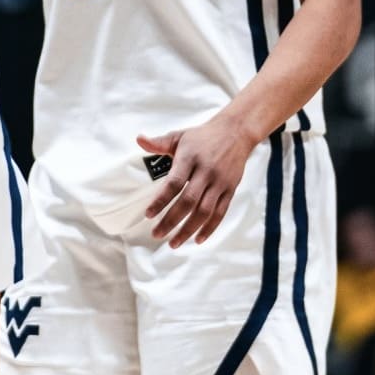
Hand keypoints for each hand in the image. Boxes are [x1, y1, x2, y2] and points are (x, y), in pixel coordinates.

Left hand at [139, 112, 256, 246]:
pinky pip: (220, 213)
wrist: (236, 132)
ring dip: (188, 230)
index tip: (149, 214)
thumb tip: (139, 140)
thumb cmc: (203, 136)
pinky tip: (198, 239)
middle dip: (171, 221)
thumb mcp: (180, 136)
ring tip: (174, 242)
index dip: (161, 201)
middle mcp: (206, 171)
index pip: (174, 183)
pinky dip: (209, 228)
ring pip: (204, 211)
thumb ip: (159, 143)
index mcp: (190, 158)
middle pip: (188, 201)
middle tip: (157, 234)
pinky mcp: (230, 189)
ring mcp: (219, 182)